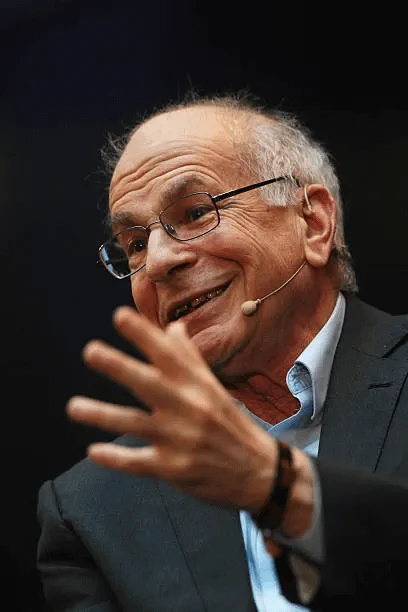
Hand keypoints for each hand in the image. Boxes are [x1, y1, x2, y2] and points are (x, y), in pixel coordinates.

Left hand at [67, 306, 277, 510]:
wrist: (259, 472)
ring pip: (136, 423)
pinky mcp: (174, 468)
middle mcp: (189, 407)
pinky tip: (93, 451)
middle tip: (90, 351)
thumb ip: (189, 357)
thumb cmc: (230, 423)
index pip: (168, 354)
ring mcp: (181, 439)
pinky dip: (115, 458)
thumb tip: (172, 327)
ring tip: (73, 407)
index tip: (119, 316)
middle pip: (150, 383)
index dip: (143, 334)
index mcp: (197, 385)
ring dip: (103, 414)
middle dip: (119, 367)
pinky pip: (139, 461)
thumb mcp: (213, 388)